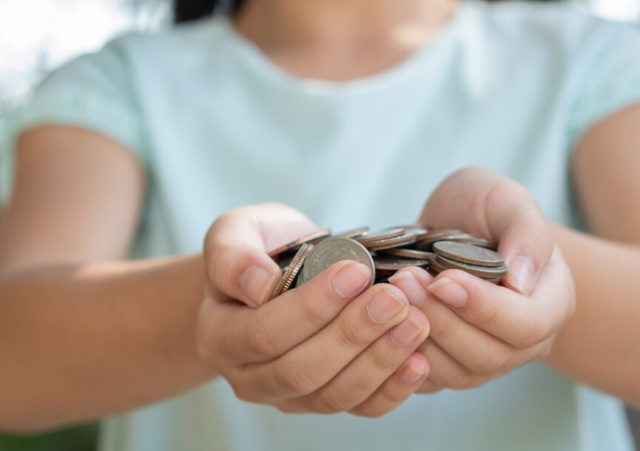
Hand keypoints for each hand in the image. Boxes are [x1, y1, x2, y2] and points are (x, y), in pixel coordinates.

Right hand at [196, 202, 431, 415]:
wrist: (279, 271)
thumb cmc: (258, 246)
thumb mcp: (236, 231)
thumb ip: (234, 254)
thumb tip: (258, 285)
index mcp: (219, 336)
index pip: (264, 333)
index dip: (312, 307)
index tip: (355, 272)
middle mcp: (248, 377)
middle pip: (301, 371)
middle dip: (352, 334)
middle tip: (394, 298)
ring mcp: (289, 397)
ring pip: (333, 395)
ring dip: (379, 361)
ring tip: (414, 322)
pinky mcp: (326, 400)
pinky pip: (360, 408)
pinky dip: (393, 389)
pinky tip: (420, 361)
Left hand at [387, 167, 575, 392]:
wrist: (458, 225)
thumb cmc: (487, 208)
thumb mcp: (509, 201)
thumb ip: (526, 234)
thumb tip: (521, 281)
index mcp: (550, 303)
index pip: (526, 324)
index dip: (484, 308)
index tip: (443, 279)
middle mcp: (524, 343)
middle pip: (489, 355)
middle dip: (442, 320)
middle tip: (404, 281)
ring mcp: (486, 360)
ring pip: (457, 373)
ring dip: (420, 337)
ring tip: (391, 294)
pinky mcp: (449, 367)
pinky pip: (428, 380)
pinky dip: (403, 356)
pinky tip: (381, 324)